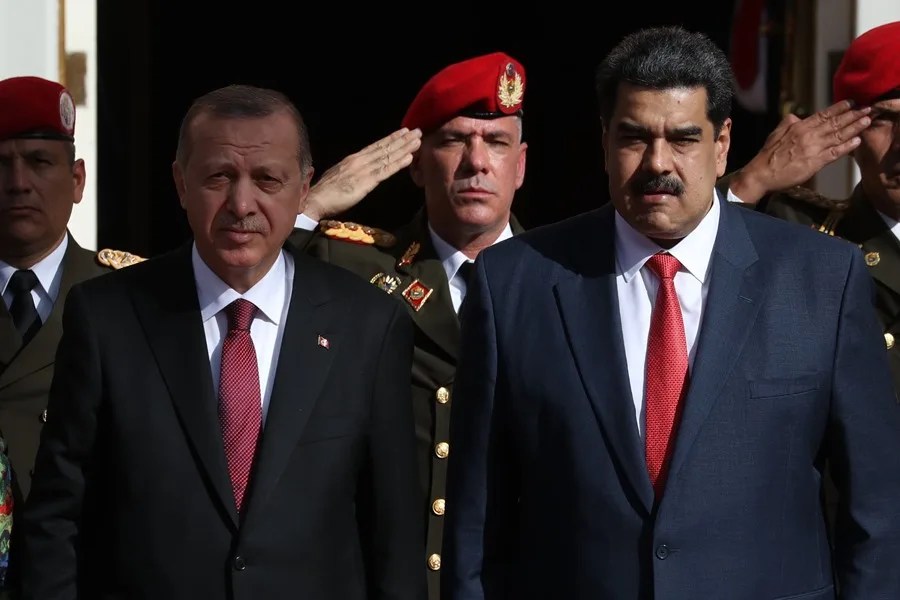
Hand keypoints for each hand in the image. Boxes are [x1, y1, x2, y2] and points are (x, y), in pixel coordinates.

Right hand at [303, 127, 421, 220]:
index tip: (402, 132)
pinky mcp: (365, 182)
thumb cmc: (325, 192)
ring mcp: (363, 170)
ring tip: (417, 140)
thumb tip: (360, 172)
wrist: (315, 200)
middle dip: (401, 140)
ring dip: (403, 148)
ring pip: (387, 157)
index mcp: (353, 159)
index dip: (390, 139)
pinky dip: (397, 164)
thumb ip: (352, 172)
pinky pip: (385, 171)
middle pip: (384, 148)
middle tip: (417, 131)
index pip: (375, 147)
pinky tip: (408, 158)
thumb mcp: (340, 176)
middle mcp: (359, 161)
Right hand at [729, 101, 870, 204]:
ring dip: (854, 128)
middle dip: (853, 115)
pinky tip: (857, 141)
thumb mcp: (776, 133)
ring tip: (867, 121)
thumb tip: (796, 116)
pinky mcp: (814, 163)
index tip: (852, 102)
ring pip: (838, 135)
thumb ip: (788, 123)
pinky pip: (835, 153)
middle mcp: (808, 135)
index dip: (839, 108)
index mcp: (799, 126)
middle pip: (835, 123)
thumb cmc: (768, 155)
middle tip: (868, 108)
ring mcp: (813, 148)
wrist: (762, 174)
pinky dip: (847, 147)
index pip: (823, 114)